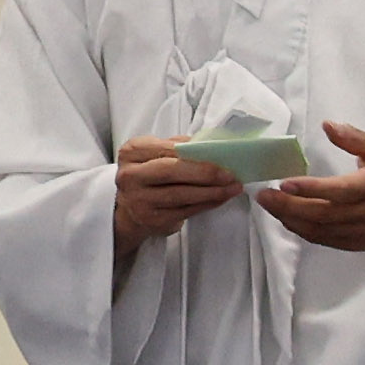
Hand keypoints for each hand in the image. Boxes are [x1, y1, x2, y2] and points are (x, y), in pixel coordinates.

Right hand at [112, 138, 244, 250]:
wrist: (131, 208)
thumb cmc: (150, 175)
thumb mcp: (155, 154)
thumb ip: (177, 147)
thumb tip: (212, 145)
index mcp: (132, 153)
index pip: (165, 148)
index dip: (194, 151)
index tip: (218, 153)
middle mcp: (130, 176)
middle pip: (171, 171)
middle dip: (205, 172)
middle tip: (229, 174)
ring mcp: (140, 200)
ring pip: (181, 194)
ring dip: (212, 191)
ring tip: (233, 187)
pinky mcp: (154, 219)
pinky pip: (186, 210)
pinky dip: (208, 203)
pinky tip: (221, 198)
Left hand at [254, 123, 364, 254]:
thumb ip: (355, 138)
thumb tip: (328, 126)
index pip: (340, 190)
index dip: (311, 189)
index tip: (285, 183)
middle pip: (323, 214)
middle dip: (288, 206)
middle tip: (263, 196)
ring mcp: (363, 231)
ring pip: (320, 230)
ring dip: (291, 219)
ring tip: (270, 206)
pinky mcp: (358, 243)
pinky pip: (325, 240)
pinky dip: (303, 231)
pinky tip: (289, 219)